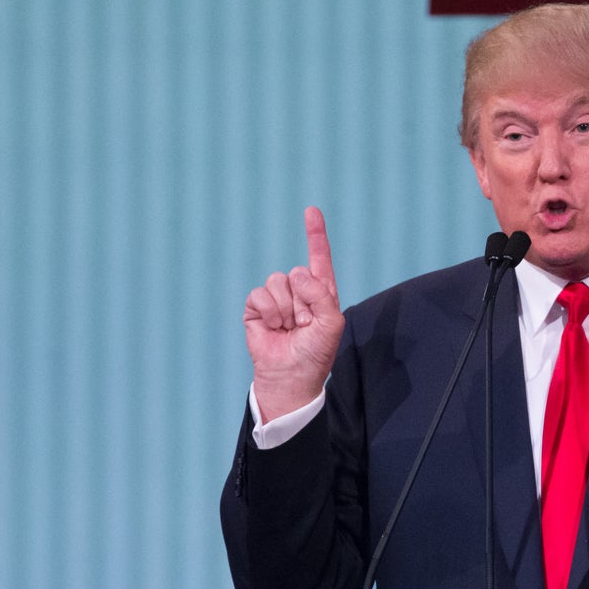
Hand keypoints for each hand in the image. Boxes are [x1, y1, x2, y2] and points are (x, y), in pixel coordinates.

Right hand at [243, 207, 344, 421]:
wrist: (291, 377)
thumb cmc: (315, 353)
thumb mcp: (331, 323)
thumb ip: (321, 294)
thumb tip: (297, 274)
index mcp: (321, 292)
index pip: (319, 259)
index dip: (315, 235)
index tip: (311, 211)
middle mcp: (298, 292)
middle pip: (299, 272)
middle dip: (303, 301)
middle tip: (304, 326)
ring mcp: (276, 299)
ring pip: (278, 281)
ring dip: (286, 309)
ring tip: (289, 329)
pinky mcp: (256, 308)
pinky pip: (260, 294)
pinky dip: (269, 311)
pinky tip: (273, 328)